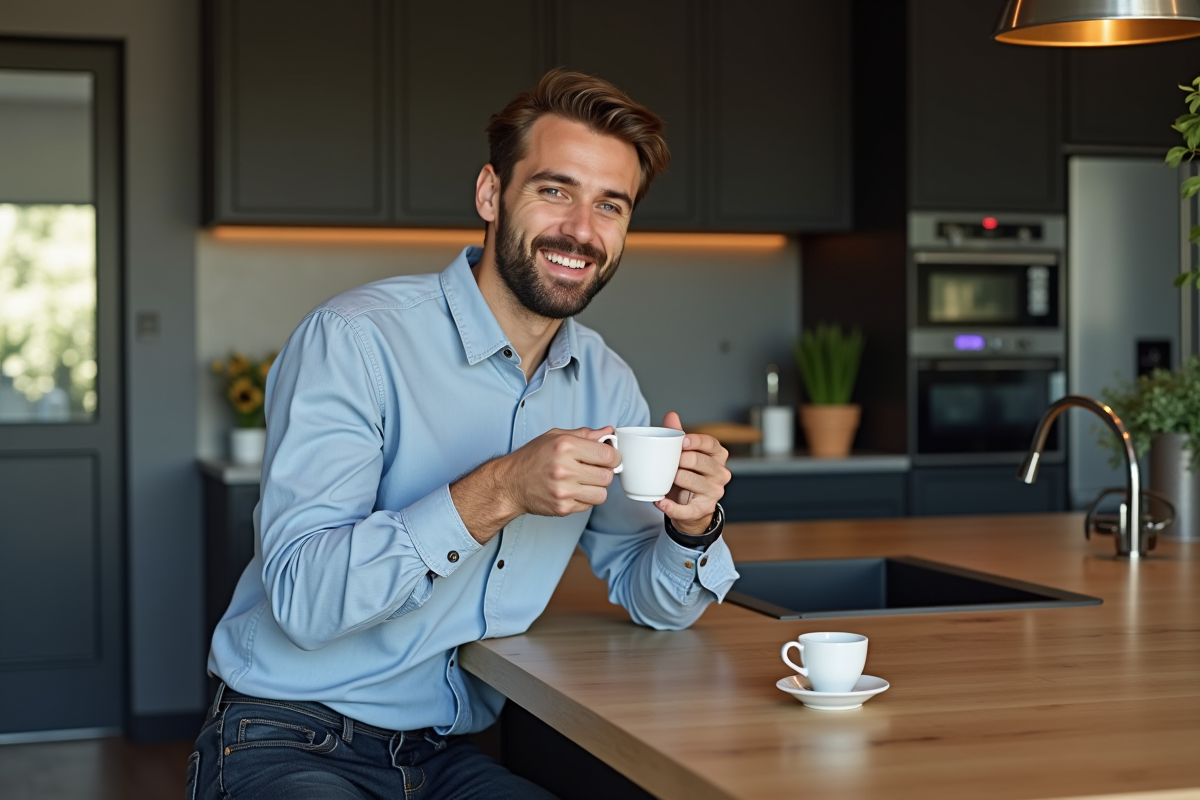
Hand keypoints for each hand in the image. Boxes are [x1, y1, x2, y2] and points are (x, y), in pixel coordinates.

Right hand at [451, 427, 619, 542]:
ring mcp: (563, 491)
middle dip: (604, 472)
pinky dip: (584, 499)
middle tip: (593, 469)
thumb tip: (609, 432)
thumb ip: (584, 434)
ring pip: (601, 494)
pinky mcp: (562, 507)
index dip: (613, 457)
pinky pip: (588, 506)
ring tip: (583, 481)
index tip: (609, 458)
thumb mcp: (556, 437)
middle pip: (607, 476)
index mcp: (565, 446)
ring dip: (596, 488)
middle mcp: (564, 469)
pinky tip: (572, 490)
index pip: (607, 455)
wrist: (509, 483)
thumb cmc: (532, 458)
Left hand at [654, 411, 729, 534]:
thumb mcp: (684, 454)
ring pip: (693, 482)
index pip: (711, 444)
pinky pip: (687, 509)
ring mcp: (715, 492)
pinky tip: (662, 503)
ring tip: (663, 479)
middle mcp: (721, 473)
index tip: (681, 441)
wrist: (690, 505)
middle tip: (670, 462)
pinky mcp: (704, 508)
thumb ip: (677, 434)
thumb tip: (671, 415)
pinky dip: (672, 507)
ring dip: (675, 480)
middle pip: (701, 462)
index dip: (696, 441)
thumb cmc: (687, 474)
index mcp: (718, 455)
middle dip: (682, 460)